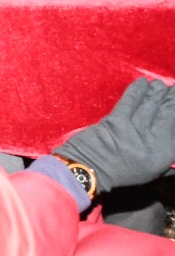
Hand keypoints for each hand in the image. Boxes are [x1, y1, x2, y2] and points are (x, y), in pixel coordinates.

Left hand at [54, 78, 174, 192]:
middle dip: (173, 97)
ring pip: (151, 104)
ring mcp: (134, 130)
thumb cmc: (119, 172)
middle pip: (170, 112)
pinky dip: (137, 90)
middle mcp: (153, 142)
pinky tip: (143, 82)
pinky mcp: (116, 121)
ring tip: (159, 85)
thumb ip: (168, 162)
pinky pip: (130, 101)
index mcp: (163, 155)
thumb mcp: (150, 172)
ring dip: (156, 91)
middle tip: (174, 88)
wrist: (88, 171)